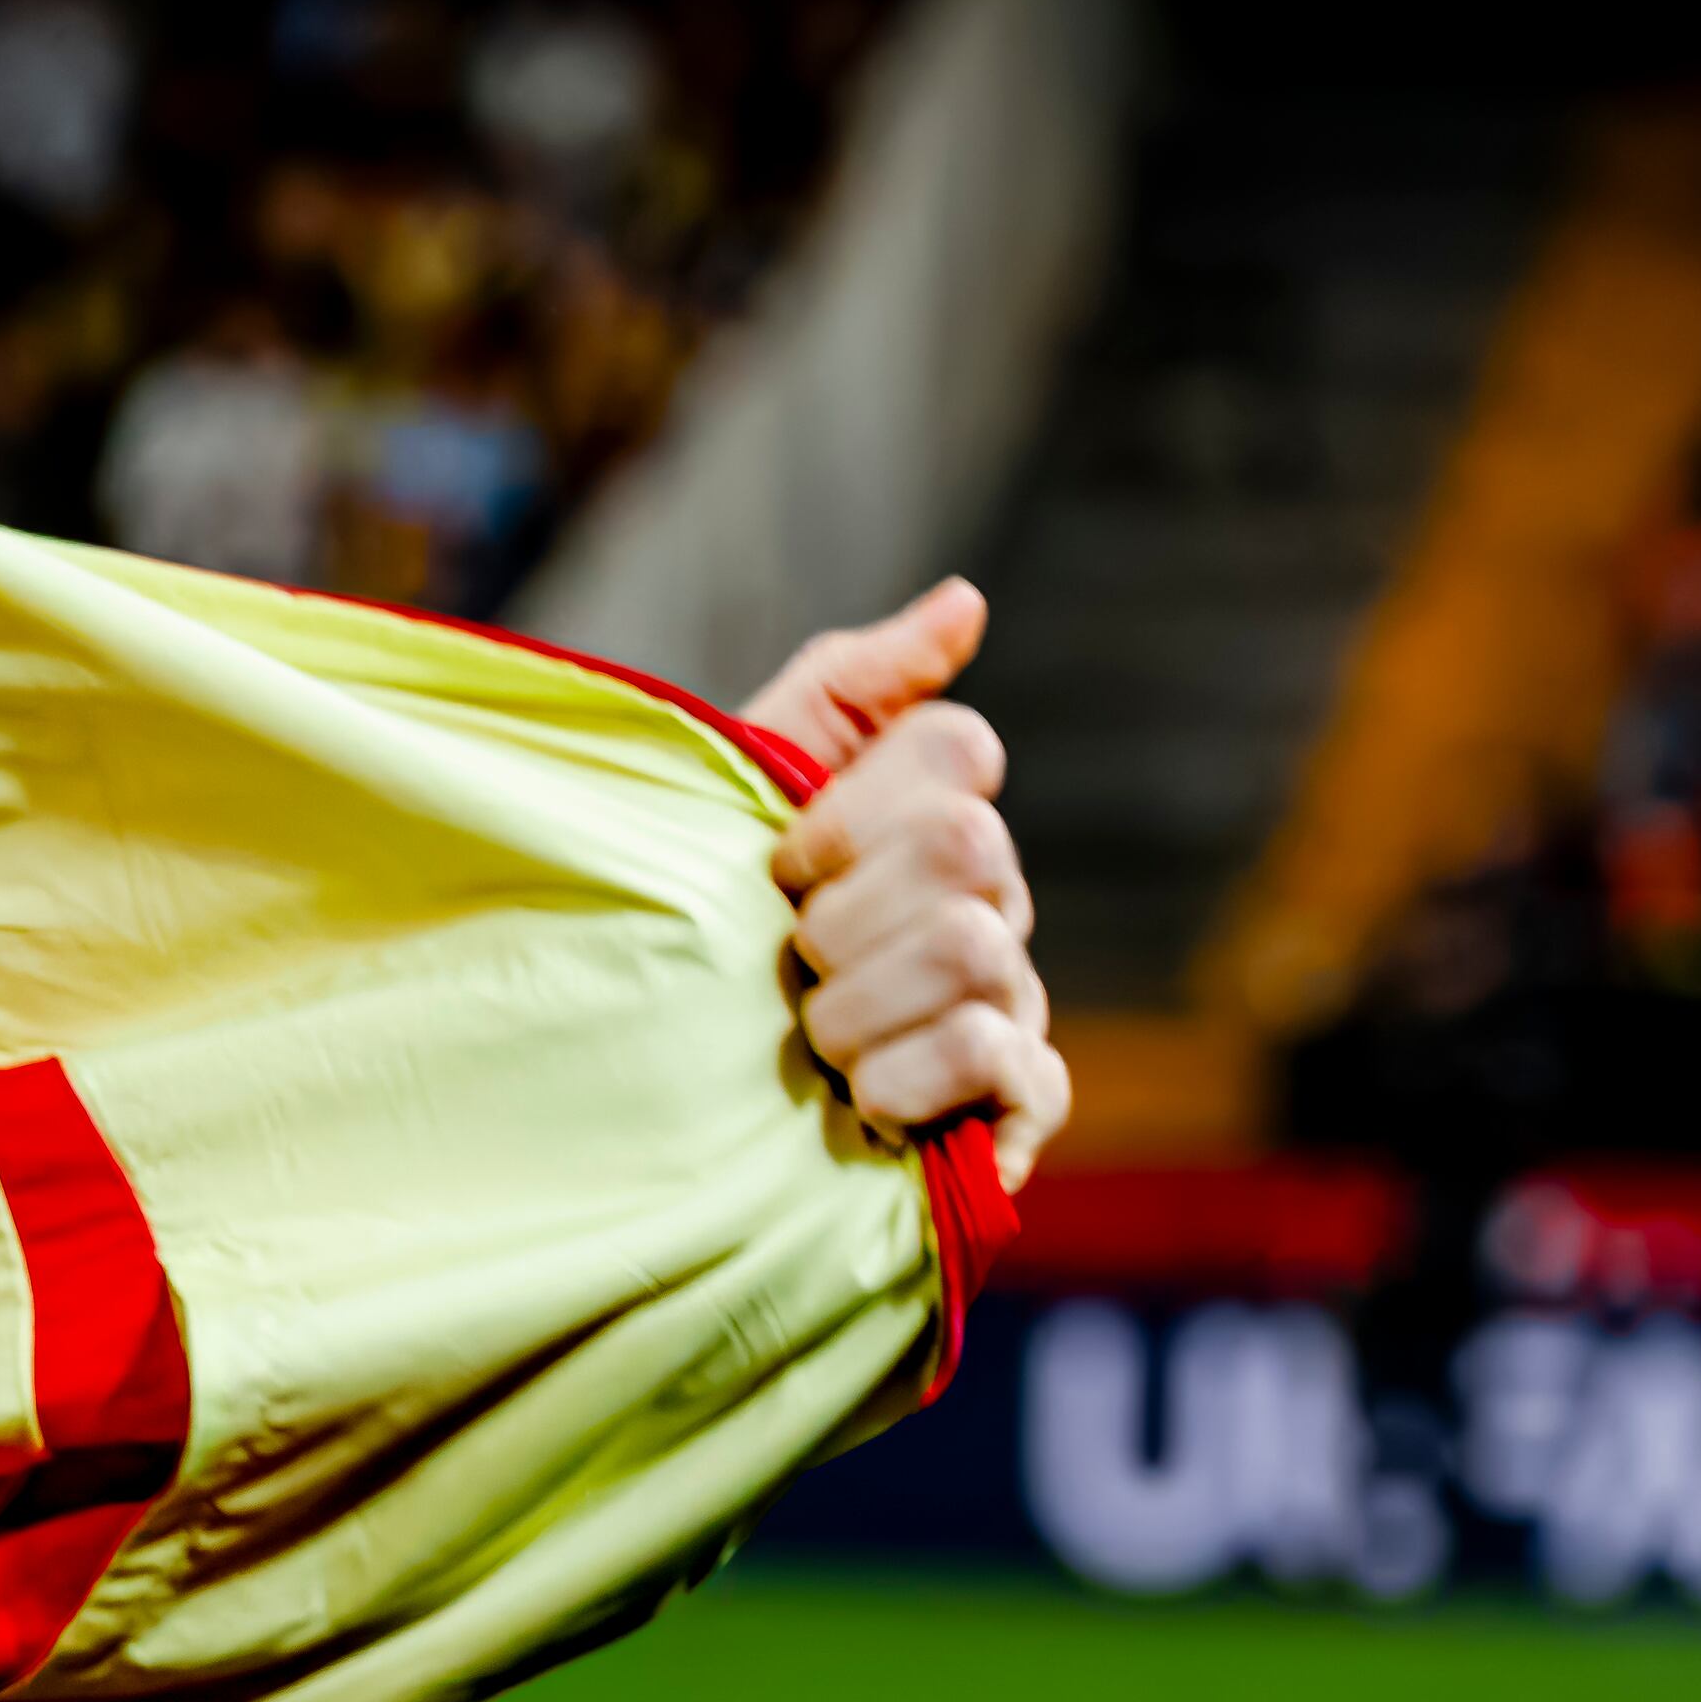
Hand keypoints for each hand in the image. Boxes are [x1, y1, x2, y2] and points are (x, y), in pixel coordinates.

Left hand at [750, 577, 1066, 1190]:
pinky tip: (866, 1101)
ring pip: (972, 951)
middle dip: (839, 913)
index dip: (845, 813)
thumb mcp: (751, 778)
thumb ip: (854, 685)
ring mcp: (1019, 998)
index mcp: (936, 820)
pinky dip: (909, 1081)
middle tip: (789, 962)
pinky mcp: (1026, 1101)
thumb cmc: (712, 911)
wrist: (674, 1077)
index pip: (957, 749)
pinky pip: (1001, 1060)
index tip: (778, 865)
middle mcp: (996, 902)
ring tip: (812, 1040)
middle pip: (963, 848)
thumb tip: (967, 600)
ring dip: (855, 1006)